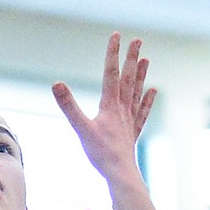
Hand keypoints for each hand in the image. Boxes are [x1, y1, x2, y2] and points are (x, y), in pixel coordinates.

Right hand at [52, 34, 155, 181]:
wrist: (121, 174)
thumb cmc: (101, 154)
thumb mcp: (81, 129)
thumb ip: (69, 106)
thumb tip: (56, 84)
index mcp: (110, 105)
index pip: (111, 73)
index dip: (112, 53)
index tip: (116, 35)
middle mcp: (123, 109)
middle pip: (128, 78)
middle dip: (131, 58)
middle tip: (137, 40)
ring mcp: (129, 120)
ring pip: (136, 92)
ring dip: (140, 75)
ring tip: (146, 59)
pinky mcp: (132, 132)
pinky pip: (142, 111)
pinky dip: (147, 100)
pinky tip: (153, 90)